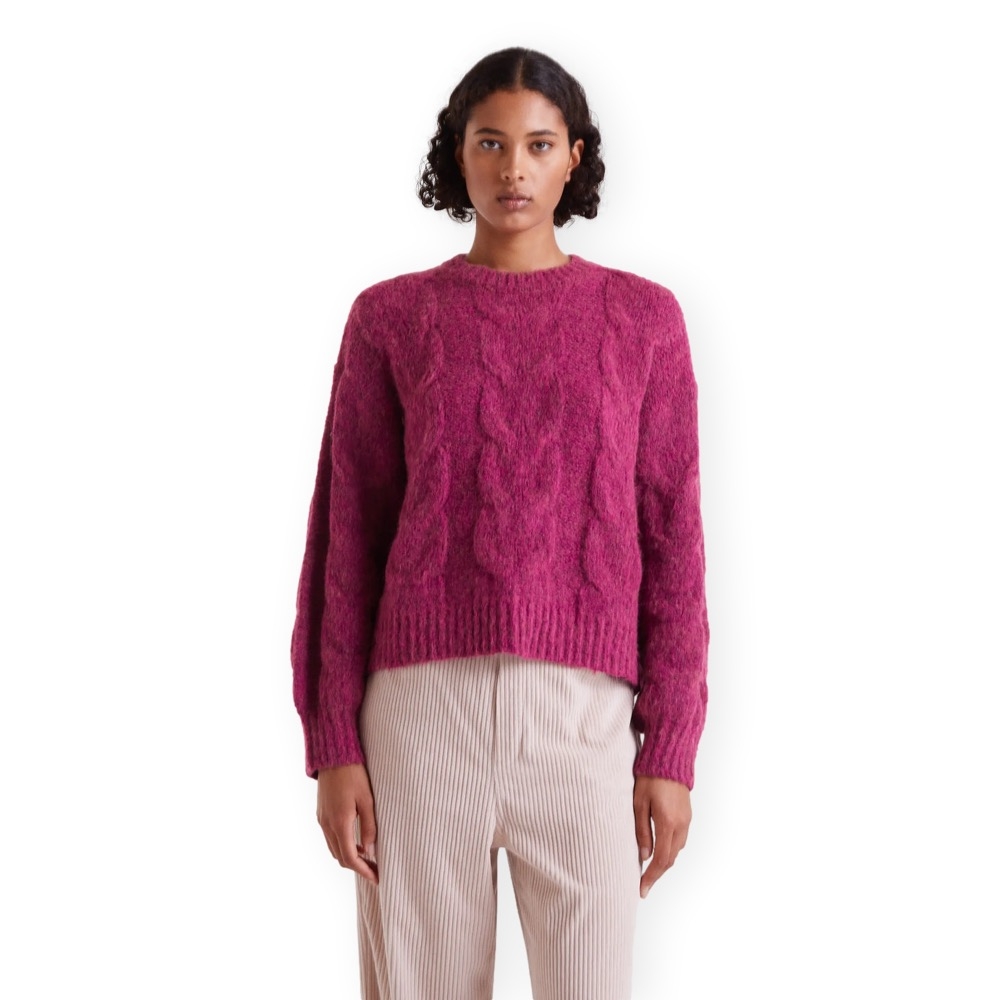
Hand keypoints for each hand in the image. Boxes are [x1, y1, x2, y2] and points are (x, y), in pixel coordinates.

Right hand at [316, 763, 378, 885]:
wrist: (333, 756)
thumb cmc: (354, 774)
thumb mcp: (367, 799)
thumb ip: (369, 826)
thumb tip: (369, 849)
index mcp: (339, 822)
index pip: (350, 857)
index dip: (363, 870)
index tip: (376, 877)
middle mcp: (327, 825)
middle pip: (340, 857)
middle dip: (357, 867)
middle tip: (374, 870)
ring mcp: (322, 819)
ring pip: (333, 848)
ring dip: (348, 857)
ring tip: (367, 858)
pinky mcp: (321, 814)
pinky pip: (330, 838)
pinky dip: (342, 845)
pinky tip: (355, 841)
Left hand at [633, 776, 690, 898]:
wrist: (669, 758)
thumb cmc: (649, 777)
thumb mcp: (639, 803)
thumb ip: (642, 830)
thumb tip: (644, 856)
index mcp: (668, 823)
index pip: (660, 859)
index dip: (651, 877)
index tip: (642, 890)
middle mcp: (681, 825)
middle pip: (670, 859)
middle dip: (657, 874)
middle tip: (644, 884)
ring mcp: (686, 820)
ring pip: (677, 850)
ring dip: (664, 862)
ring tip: (649, 870)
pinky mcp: (687, 815)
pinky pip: (680, 840)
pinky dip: (670, 850)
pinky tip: (660, 850)